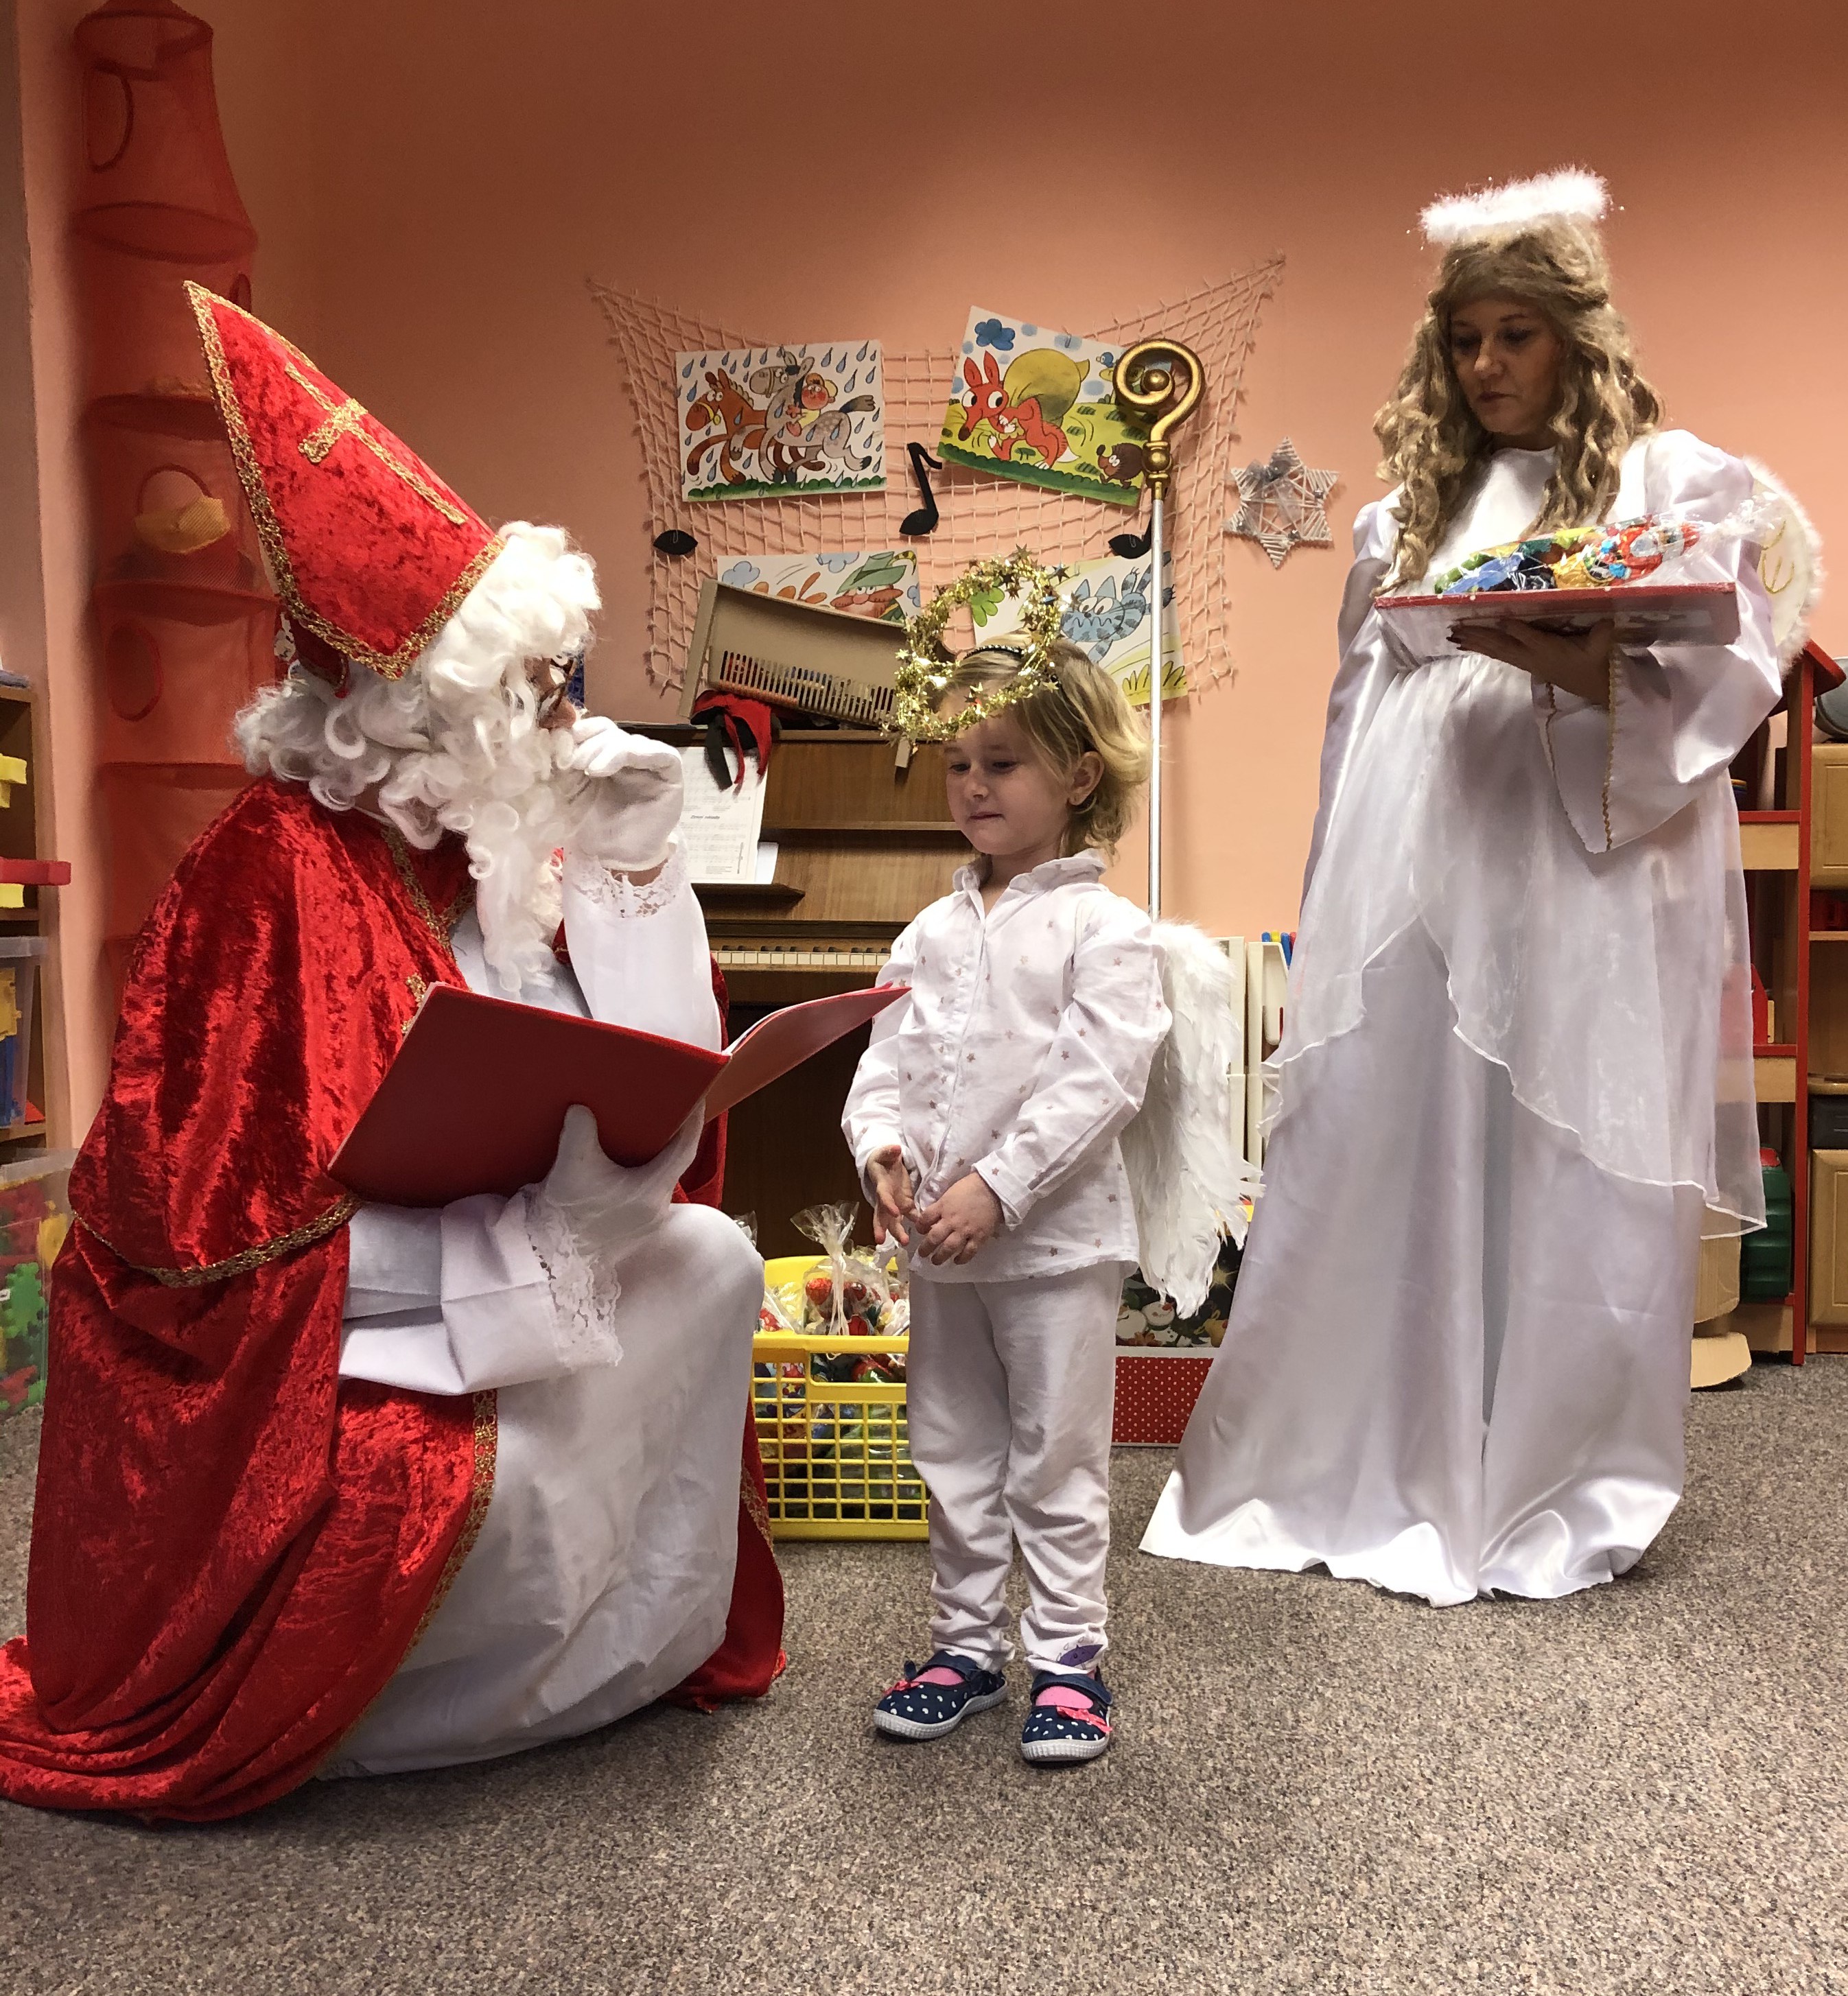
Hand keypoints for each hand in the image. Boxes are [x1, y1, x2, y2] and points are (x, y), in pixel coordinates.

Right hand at [540, 1102, 699, 1247]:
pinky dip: (644, 1176)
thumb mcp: (572, 1165)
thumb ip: (579, 1130)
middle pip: (674, 1164)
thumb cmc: (566, 1211)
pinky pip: (649, 1195)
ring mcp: (649, 1222)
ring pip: (661, 1180)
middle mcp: (658, 1208)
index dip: (693, 1122)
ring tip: (645, 1135)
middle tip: (666, 1111)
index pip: (685, 1149)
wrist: (552, 1253)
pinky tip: (628, 1167)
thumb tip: (582, 1108)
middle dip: (672, 1138)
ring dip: (656, 1160)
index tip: (695, 1100)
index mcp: (651, 1190)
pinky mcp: (636, 1229)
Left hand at [565, 717, 684, 873]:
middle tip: (573, 762)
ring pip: (631, 739)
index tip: (558, 743)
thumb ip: (565, 762)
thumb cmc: (592, 827)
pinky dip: (632, 753)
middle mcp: (629, 756)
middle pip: (610, 731)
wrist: (613, 858)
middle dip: (589, 743)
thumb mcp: (570, 789)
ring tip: (588, 770)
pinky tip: (605, 769)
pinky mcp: (670, 773)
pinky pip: (660, 753)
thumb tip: (554, 733)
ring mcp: (652, 763)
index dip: (578, 730)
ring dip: (606, 749)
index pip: (594, 729)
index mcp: (605, 755)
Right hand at [865, 1145, 915, 1246]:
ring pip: (894, 1221)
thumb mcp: (884, 1153)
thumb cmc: (883, 1160)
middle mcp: (887, 1200)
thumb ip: (889, 1151)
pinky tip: (924, 1231)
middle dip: (884, 1228)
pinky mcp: (906, 1204)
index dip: (887, 1204)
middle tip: (883, 1241)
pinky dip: (916, 1223)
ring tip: (904, 1242)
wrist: (887, 1165)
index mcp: (882, 1187)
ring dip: (898, 1232)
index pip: (883, 1197)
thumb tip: (895, 1149)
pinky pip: (911, 1215)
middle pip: (883, 1216)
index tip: (894, 1212)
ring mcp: (895, 1204)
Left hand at [914, 1172, 1003, 1265]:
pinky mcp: (979, 1237)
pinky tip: (957, 1260)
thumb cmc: (971, 1187)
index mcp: (943, 1207)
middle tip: (922, 1254)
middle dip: (925, 1248)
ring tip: (935, 1261)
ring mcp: (965, 1231)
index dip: (920, 1227)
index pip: (925, 1219)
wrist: (994, 1189)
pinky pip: (968, 1252)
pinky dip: (961, 1258)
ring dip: (940, 1257)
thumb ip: (940, 1206)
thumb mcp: (950, 1193)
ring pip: (949, 1248)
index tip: (920, 1231)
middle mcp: (952, 1221)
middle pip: (934, 1238)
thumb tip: (932, 1217)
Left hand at [1448, 616, 1615, 704]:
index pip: (1532, 639)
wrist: (1591, 683)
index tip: (1501, 619)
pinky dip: (1482, 647)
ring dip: (1475, 642)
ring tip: (1454, 635)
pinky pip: (1499, 654)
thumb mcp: (1600, 646)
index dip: (1518, 630)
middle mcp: (1532, 657)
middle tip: (1457, 629)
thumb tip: (1608, 622)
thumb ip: (1602, 634)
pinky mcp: (1523, 662)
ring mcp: (1525, 660)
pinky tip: (1468, 643)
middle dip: (1480, 636)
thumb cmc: (1595, 660)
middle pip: (1503, 645)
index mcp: (1550, 651)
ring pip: (1496, 650)